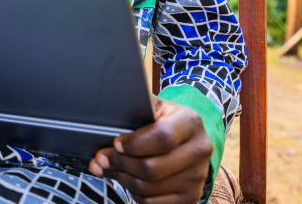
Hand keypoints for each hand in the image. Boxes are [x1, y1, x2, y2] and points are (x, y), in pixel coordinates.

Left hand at [88, 97, 212, 203]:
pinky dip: (134, 194)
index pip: (162, 137)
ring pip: (149, 188)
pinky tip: (129, 180)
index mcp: (190, 122)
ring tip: (113, 168)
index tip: (116, 144)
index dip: (134, 144)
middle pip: (152, 168)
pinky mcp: (191, 196)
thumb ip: (135, 109)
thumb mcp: (155, 108)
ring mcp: (197, 176)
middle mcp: (199, 150)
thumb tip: (105, 119)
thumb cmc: (165, 122)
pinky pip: (152, 202)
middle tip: (102, 159)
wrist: (188, 141)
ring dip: (123, 179)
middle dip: (120, 164)